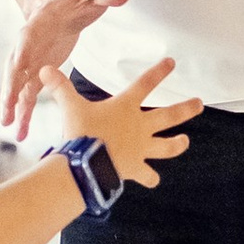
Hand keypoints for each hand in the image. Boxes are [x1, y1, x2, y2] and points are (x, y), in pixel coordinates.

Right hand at [2, 0, 128, 136]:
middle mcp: (29, 45)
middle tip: (6, 108)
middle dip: (10, 88)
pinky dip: (24, 113)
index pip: (26, 40)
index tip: (15, 70)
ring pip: (20, 86)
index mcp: (38, 25)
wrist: (62, 1)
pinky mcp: (39, 72)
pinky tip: (21, 132)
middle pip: (15, 68)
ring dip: (14, 107)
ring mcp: (32, 61)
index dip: (21, 54)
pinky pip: (28, 95)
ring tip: (11, 129)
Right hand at [41, 57, 200, 190]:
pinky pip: (148, 175)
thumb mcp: (70, 106)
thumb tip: (44, 69)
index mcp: (125, 107)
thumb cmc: (81, 133)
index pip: (145, 84)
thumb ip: (60, 87)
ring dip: (177, 144)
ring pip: (167, 146)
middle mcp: (139, 127)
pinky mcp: (136, 168)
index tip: (172, 63)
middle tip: (200, 104)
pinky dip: (150, 178)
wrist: (87, 163)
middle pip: (169, 115)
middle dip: (186, 108)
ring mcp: (141, 149)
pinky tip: (153, 180)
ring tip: (185, 141)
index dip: (159, 72)